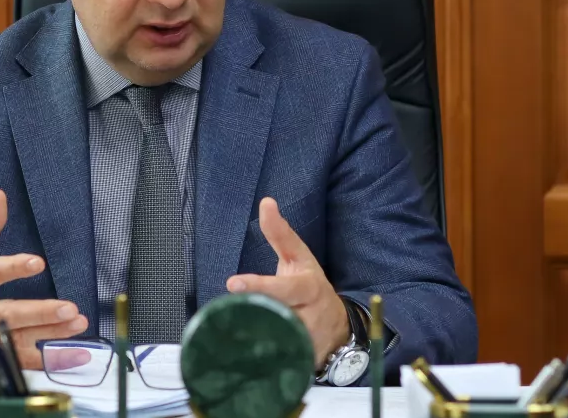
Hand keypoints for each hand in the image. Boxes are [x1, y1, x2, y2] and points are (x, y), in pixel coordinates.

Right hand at [0, 190, 88, 373]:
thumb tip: (0, 194)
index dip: (13, 269)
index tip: (39, 262)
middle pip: (6, 315)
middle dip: (38, 314)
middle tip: (70, 308)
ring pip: (17, 342)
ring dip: (50, 337)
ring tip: (79, 324)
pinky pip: (22, 361)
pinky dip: (51, 360)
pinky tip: (78, 355)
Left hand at [226, 197, 350, 363]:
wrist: (340, 323)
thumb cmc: (309, 284)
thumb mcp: (298, 257)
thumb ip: (280, 234)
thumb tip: (266, 202)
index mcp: (308, 287)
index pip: (284, 288)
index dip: (259, 286)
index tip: (233, 283)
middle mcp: (312, 315)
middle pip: (280, 319)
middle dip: (255, 317)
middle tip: (228, 314)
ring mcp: (311, 342)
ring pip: (281, 345)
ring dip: (258, 343)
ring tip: (230, 340)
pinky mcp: (308, 362)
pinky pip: (285, 364)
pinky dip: (268, 364)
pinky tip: (247, 363)